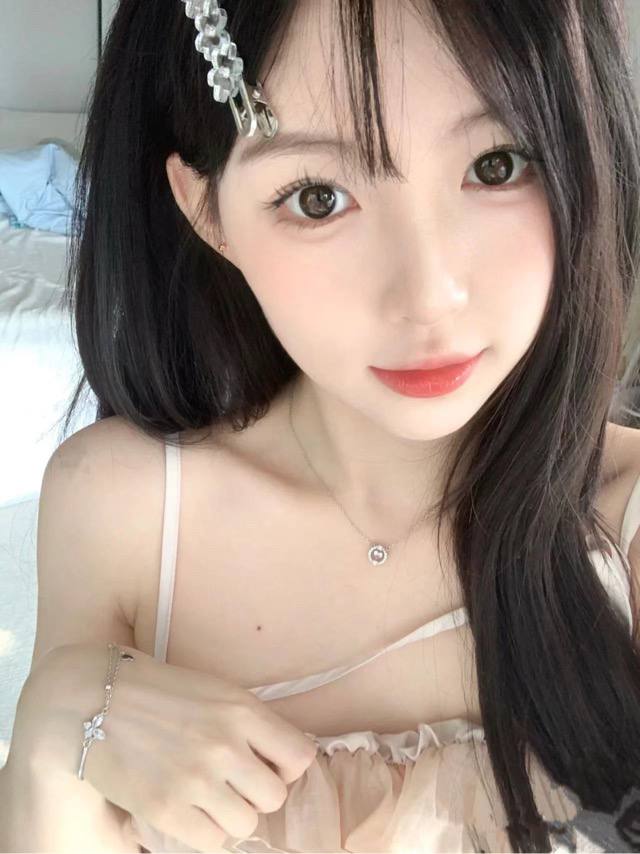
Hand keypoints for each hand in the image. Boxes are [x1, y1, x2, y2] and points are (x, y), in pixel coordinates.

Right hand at [31, 643, 318, 851]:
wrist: (94, 698)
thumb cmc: (160, 691)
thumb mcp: (217, 691)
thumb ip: (252, 723)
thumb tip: (284, 758)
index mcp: (242, 710)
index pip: (301, 757)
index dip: (287, 767)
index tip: (268, 765)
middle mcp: (224, 746)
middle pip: (275, 797)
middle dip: (258, 793)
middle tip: (234, 783)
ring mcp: (195, 780)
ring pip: (246, 823)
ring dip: (232, 814)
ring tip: (209, 796)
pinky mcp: (165, 809)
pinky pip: (212, 842)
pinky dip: (205, 831)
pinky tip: (190, 810)